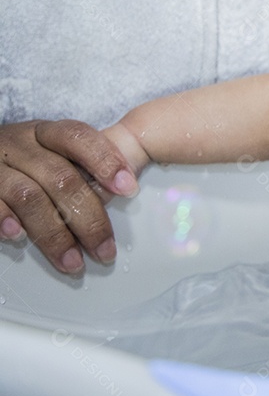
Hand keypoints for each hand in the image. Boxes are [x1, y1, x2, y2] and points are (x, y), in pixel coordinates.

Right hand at [0, 120, 137, 273]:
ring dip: (55, 235)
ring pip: (30, 198)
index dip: (105, 160)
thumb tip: (125, 190)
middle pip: (61, 179)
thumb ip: (83, 166)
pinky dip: (5, 222)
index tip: (128, 189)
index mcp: (46, 133)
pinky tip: (19, 237)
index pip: (79, 137)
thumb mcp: (52, 152)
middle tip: (105, 251)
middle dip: (89, 219)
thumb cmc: (25, 161)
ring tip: (73, 262)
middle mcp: (20, 146)